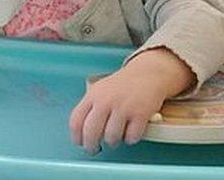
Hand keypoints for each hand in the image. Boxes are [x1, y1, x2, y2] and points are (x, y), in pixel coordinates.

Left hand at [69, 48, 193, 153]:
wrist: (147, 73)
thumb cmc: (123, 86)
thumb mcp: (100, 90)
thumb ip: (90, 108)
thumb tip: (82, 133)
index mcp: (92, 95)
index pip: (76, 122)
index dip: (77, 137)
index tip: (81, 143)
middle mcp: (105, 101)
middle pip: (91, 133)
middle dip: (92, 146)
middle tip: (95, 149)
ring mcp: (123, 107)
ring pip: (111, 138)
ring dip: (113, 142)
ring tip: (116, 136)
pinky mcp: (140, 113)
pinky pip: (131, 137)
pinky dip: (131, 138)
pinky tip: (131, 131)